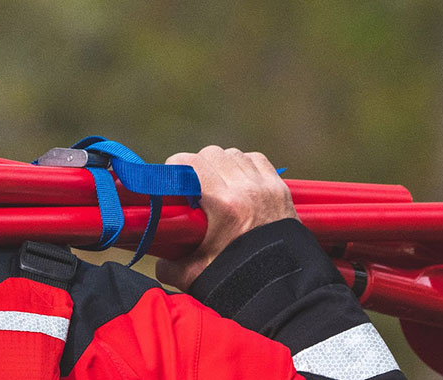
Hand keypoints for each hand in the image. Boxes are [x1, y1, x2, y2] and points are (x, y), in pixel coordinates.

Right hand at [155, 145, 294, 289]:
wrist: (284, 289)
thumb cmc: (238, 282)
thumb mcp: (194, 275)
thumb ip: (168, 266)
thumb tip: (159, 261)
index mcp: (224, 204)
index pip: (190, 162)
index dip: (174, 167)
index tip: (172, 183)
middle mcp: (246, 189)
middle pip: (211, 154)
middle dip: (197, 166)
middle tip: (193, 187)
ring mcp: (266, 187)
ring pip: (234, 154)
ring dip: (221, 165)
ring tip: (216, 185)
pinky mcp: (281, 190)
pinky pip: (257, 160)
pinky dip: (245, 165)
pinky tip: (239, 182)